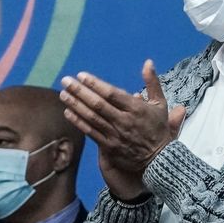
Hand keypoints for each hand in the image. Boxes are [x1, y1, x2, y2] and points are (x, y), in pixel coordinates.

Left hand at [61, 60, 186, 185]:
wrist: (160, 160)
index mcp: (136, 109)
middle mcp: (124, 121)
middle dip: (80, 91)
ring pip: (92, 118)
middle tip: (66, 81)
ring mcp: (116, 135)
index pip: (112, 94)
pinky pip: (90, 132)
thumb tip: (148, 62)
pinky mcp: (109, 147)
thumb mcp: (160, 104)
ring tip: (63, 94)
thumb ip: (152, 82)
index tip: (81, 75)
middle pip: (98, 104)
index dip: (95, 84)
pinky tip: (67, 112)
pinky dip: (78, 122)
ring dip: (76, 105)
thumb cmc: (158, 128)